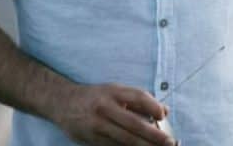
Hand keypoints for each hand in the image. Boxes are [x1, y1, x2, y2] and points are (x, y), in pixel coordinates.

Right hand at [51, 82, 174, 145]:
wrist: (62, 102)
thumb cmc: (95, 97)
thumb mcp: (115, 91)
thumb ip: (138, 99)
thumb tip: (164, 111)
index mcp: (113, 92)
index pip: (137, 97)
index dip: (153, 106)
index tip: (163, 115)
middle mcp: (105, 108)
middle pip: (134, 123)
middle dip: (154, 135)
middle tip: (169, 142)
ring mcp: (97, 126)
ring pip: (125, 140)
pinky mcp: (92, 140)